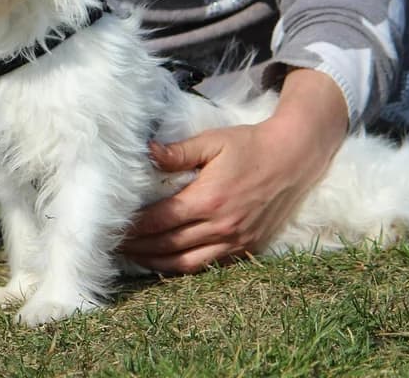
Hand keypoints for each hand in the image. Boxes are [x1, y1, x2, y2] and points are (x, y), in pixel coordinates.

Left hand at [123, 68, 347, 271]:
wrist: (293, 158)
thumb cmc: (250, 145)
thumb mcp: (213, 140)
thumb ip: (178, 151)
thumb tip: (147, 152)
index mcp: (207, 199)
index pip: (159, 220)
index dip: (134, 227)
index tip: (114, 228)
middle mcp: (221, 226)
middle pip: (168, 245)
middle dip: (138, 247)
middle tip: (115, 245)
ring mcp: (235, 240)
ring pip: (187, 263)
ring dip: (157, 263)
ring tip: (135, 257)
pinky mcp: (247, 247)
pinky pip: (209, 265)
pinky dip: (185, 267)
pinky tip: (168, 261)